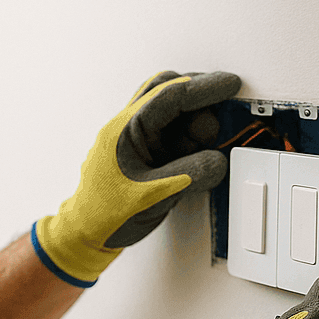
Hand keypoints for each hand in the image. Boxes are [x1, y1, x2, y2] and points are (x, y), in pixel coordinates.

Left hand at [32, 70, 240, 285]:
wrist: (87, 233)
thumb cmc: (106, 215)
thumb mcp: (153, 196)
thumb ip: (189, 175)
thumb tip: (217, 161)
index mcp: (125, 129)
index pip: (169, 96)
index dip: (203, 87)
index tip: (231, 85)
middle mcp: (130, 127)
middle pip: (169, 92)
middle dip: (200, 98)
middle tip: (224, 112)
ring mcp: (138, 138)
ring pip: (174, 113)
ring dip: (196, 123)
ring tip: (205, 148)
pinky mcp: (146, 151)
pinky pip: (174, 134)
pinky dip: (191, 139)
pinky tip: (200, 154)